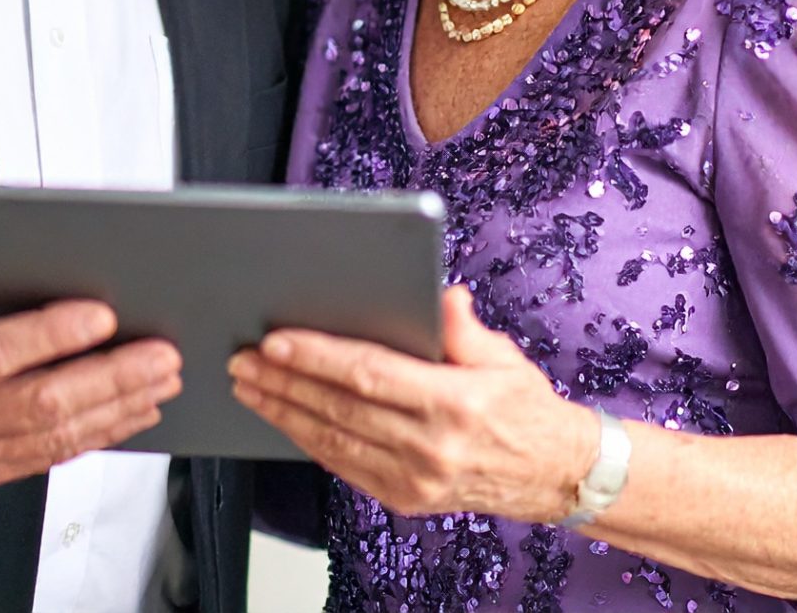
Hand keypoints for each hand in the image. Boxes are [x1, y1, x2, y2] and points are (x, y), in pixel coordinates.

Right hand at [0, 234, 181, 490]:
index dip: (50, 335)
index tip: (101, 313)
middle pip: (41, 403)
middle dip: (109, 377)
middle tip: (160, 352)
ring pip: (56, 435)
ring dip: (117, 407)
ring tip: (162, 377)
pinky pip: (52, 456)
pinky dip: (99, 434)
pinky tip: (134, 410)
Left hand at [228, 285, 597, 523]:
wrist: (552, 473)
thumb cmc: (524, 408)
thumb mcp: (504, 357)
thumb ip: (465, 328)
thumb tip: (443, 297)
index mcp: (454, 403)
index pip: (368, 374)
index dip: (316, 357)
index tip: (276, 340)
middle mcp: (431, 447)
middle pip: (339, 408)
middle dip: (284, 381)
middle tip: (244, 359)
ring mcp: (416, 479)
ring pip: (332, 441)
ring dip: (284, 412)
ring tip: (250, 386)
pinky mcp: (405, 499)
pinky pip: (343, 466)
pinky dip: (308, 441)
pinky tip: (285, 418)